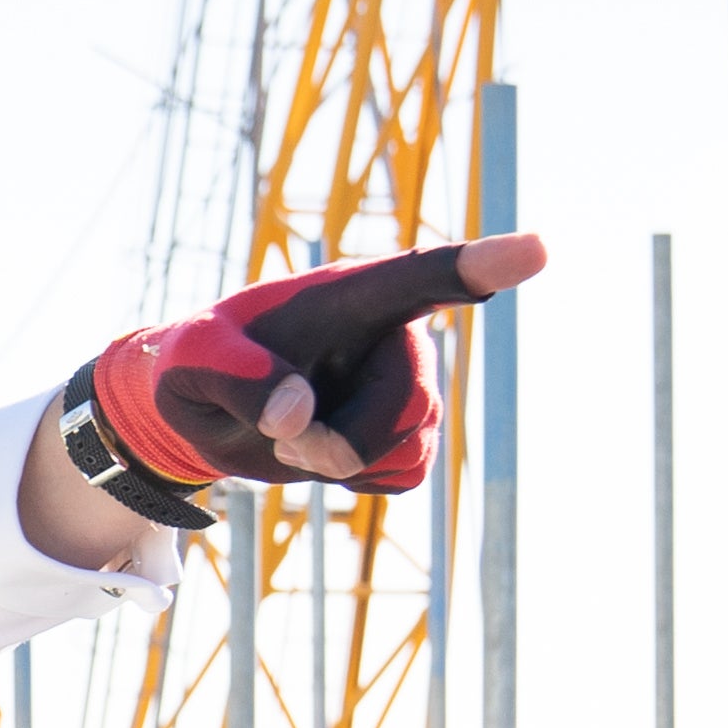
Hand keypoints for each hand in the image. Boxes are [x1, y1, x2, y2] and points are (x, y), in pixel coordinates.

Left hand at [78, 235, 536, 501]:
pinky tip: (324, 448)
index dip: (483, 264)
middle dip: (341, 441)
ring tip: (297, 432)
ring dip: (343, 461)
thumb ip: (236, 378)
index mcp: (350, 294)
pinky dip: (357, 478)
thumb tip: (298, 418)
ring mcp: (409, 384)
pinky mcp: (410, 431)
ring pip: (409, 446)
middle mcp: (396, 333)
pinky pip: (403, 475)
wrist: (210, 410)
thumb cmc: (199, 367)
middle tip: (279, 432)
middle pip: (406, 406)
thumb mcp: (191, 368)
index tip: (536, 249)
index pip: (424, 276)